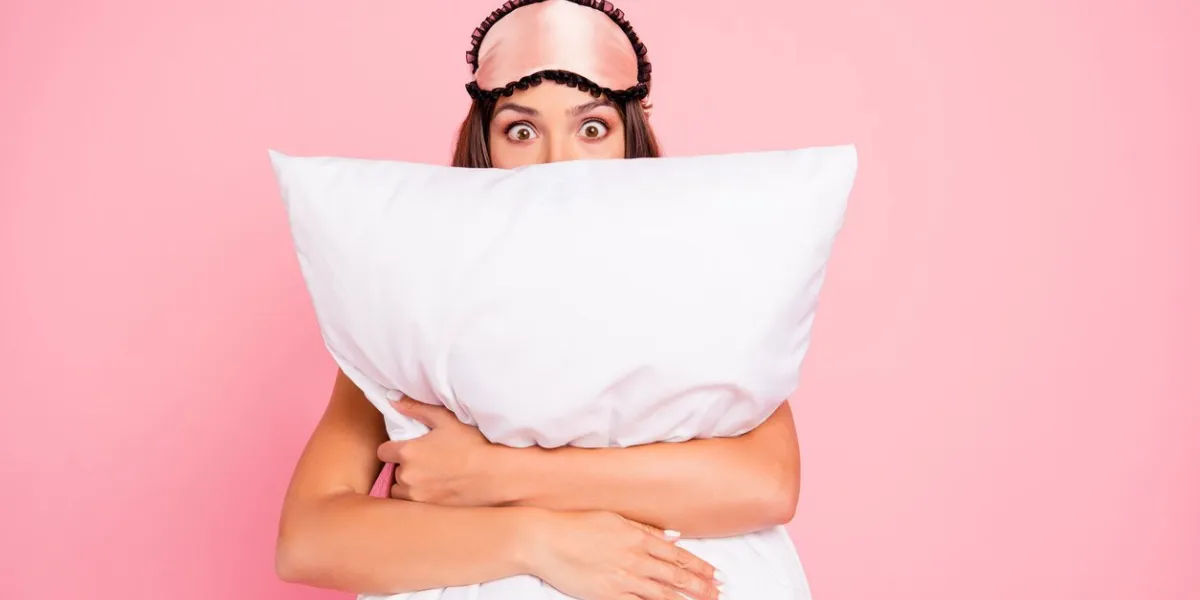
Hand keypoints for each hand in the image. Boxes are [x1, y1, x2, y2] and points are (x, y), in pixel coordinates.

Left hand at [377, 395, 503, 505]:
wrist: (496, 474)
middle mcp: (407, 476)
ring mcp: (417, 496)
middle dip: (405, 468)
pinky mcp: (429, 511)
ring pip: (402, 492)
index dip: (394, 449)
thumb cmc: (473, 444)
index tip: (407, 448)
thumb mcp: (446, 420)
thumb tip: (393, 400)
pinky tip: (439, 490)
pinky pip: (415, 506)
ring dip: (410, 486)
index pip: (383, 452)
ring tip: (431, 478)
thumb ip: (417, 409)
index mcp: (408, 452)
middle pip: (393, 473)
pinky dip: (422, 499)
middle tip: (425, 462)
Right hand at [523, 510, 722, 599]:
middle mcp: (635, 558)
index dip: (699, 566)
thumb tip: (674, 536)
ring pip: (663, 593)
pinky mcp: (609, 594)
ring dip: (686, 599)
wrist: (546, 540)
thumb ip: (645, 529)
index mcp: (638, 537)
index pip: (677, 555)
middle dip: (701, 586)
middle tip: (719, 593)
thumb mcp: (615, 519)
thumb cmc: (577, 525)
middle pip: (676, 575)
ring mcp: (623, 578)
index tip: (715, 574)